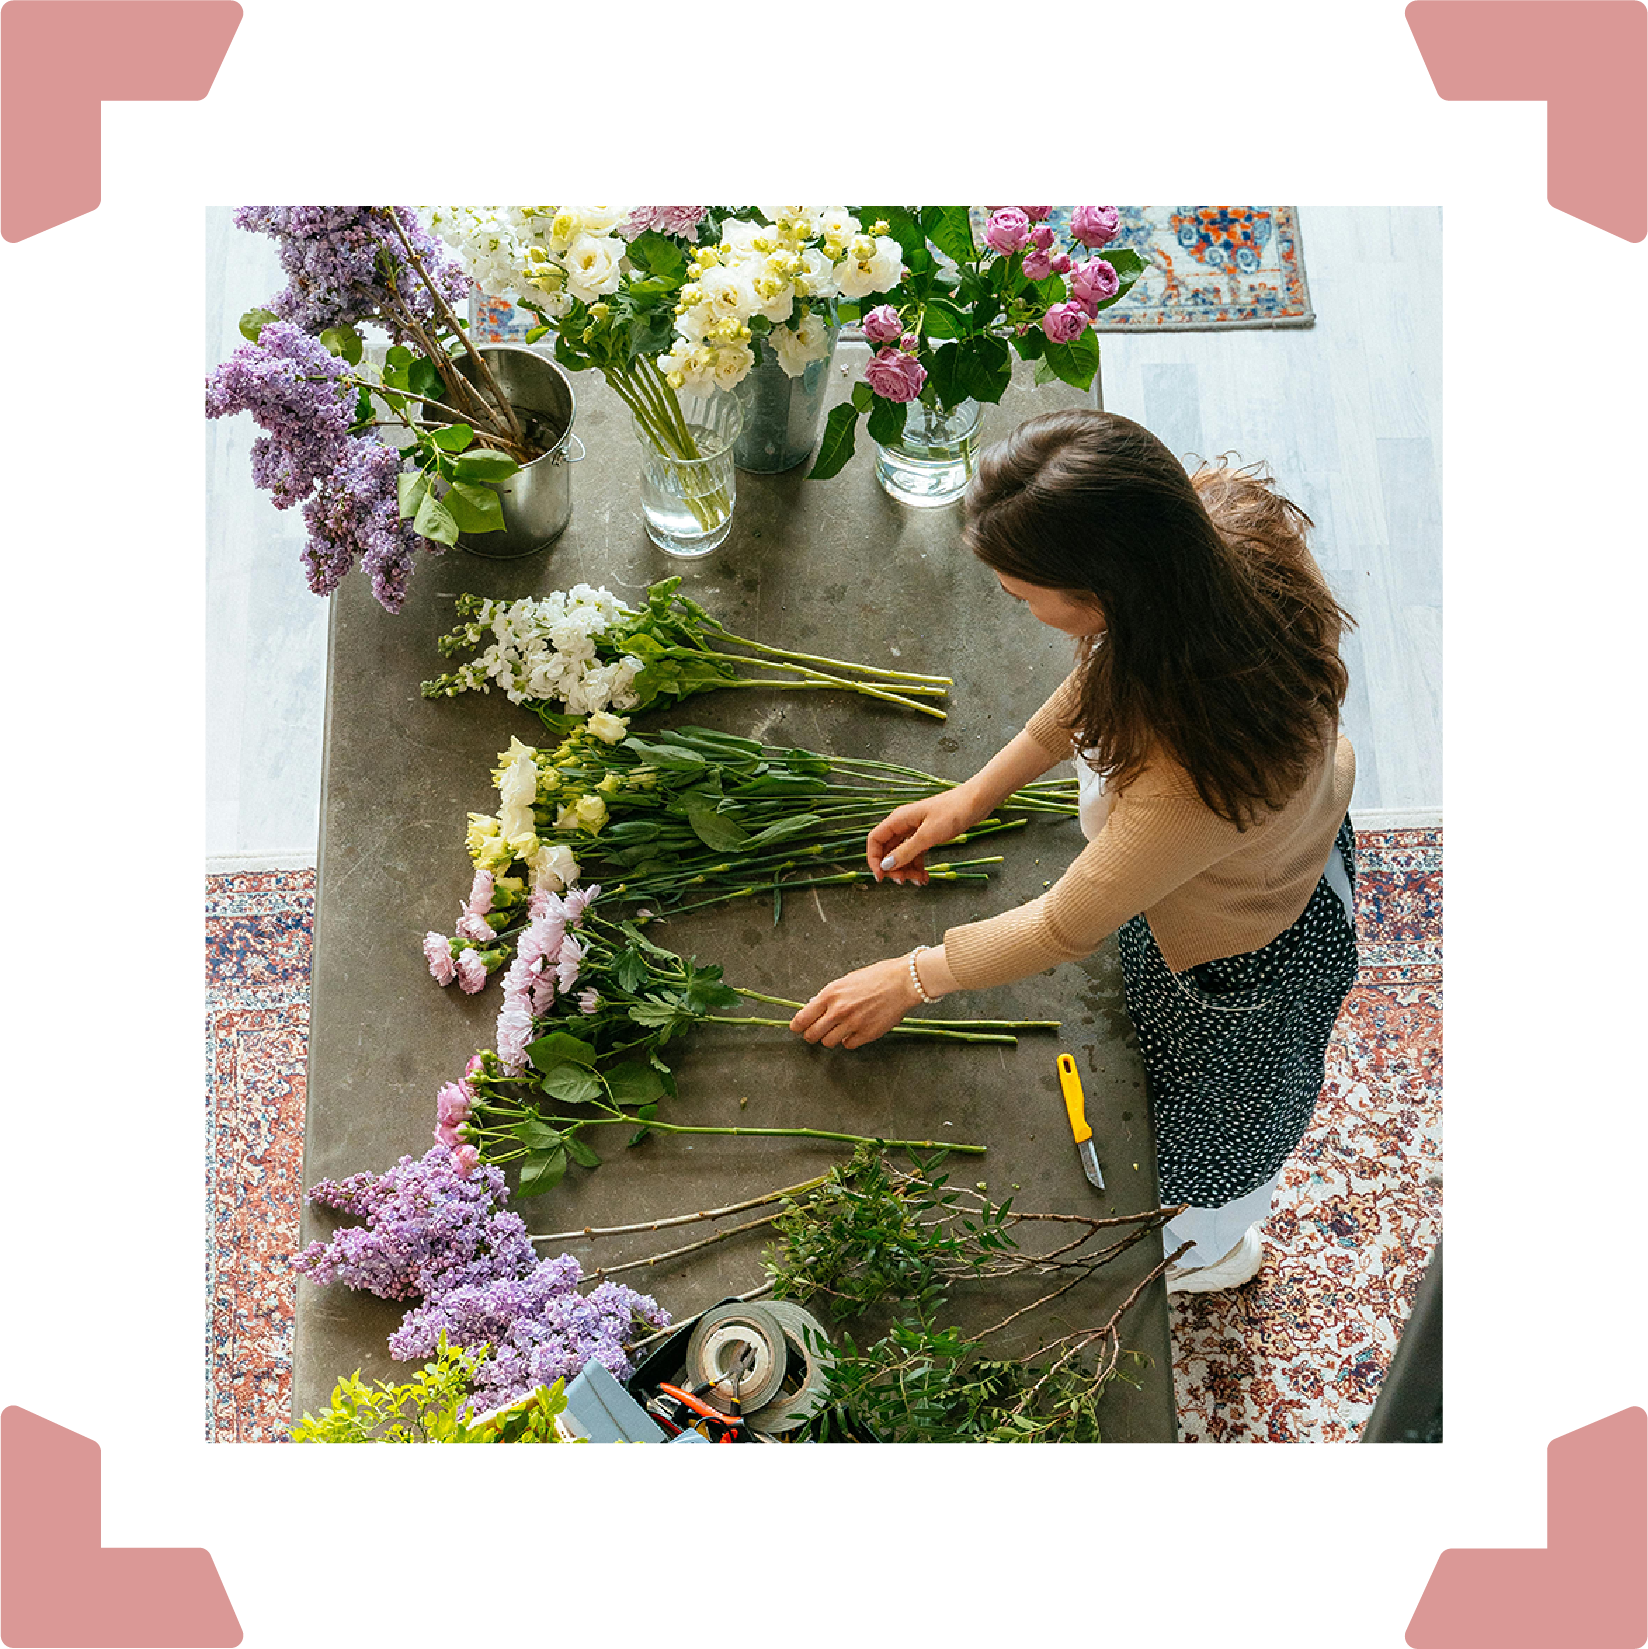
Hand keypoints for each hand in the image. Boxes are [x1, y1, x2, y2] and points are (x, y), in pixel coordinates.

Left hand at [789, 955, 920, 1048]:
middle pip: (812, 1035)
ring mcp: (852, 1024)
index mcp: (830, 994)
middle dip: (812, 1035)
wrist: (901, 982)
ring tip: (839, 1029)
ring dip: (831, 1038)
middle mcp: (838, 1011)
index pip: (803, 1018)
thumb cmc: (876, 977)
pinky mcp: (866, 1034)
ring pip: (829, 1043)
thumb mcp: (845, 981)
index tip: (797, 1028)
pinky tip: (854, 1031)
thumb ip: (829, 997)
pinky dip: (849, 1041)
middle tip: (816, 1033)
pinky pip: (848, 1045)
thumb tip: (814, 1008)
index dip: (797, 1026)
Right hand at [866, 789, 980, 885]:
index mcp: (898, 819)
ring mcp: (915, 830)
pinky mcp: (926, 835)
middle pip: (888, 850)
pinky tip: (925, 877)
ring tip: (919, 881)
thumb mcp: (927, 835)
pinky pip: (915, 853)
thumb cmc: (953, 812)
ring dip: (907, 870)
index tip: (881, 877)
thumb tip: (886, 865)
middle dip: (893, 868)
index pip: (875, 840)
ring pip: (902, 854)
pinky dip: (918, 866)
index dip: (874, 859)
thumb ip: (906, 851)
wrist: (976, 802)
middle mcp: (903, 824)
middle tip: (904, 881)